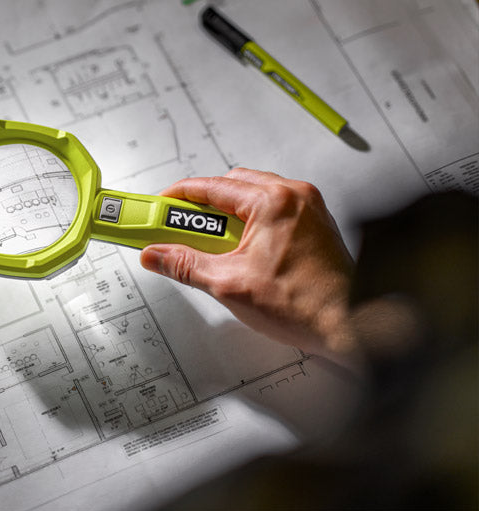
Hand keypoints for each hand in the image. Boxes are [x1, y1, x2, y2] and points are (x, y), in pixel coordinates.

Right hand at [140, 168, 358, 364]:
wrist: (351, 325)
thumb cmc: (305, 305)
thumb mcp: (230, 284)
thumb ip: (186, 265)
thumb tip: (158, 255)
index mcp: (273, 202)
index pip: (212, 187)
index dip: (179, 197)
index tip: (161, 208)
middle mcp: (293, 196)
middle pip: (232, 186)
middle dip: (203, 207)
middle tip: (181, 230)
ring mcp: (307, 207)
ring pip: (252, 197)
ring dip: (227, 216)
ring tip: (211, 246)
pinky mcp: (313, 222)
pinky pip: (272, 209)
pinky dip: (250, 223)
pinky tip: (241, 250)